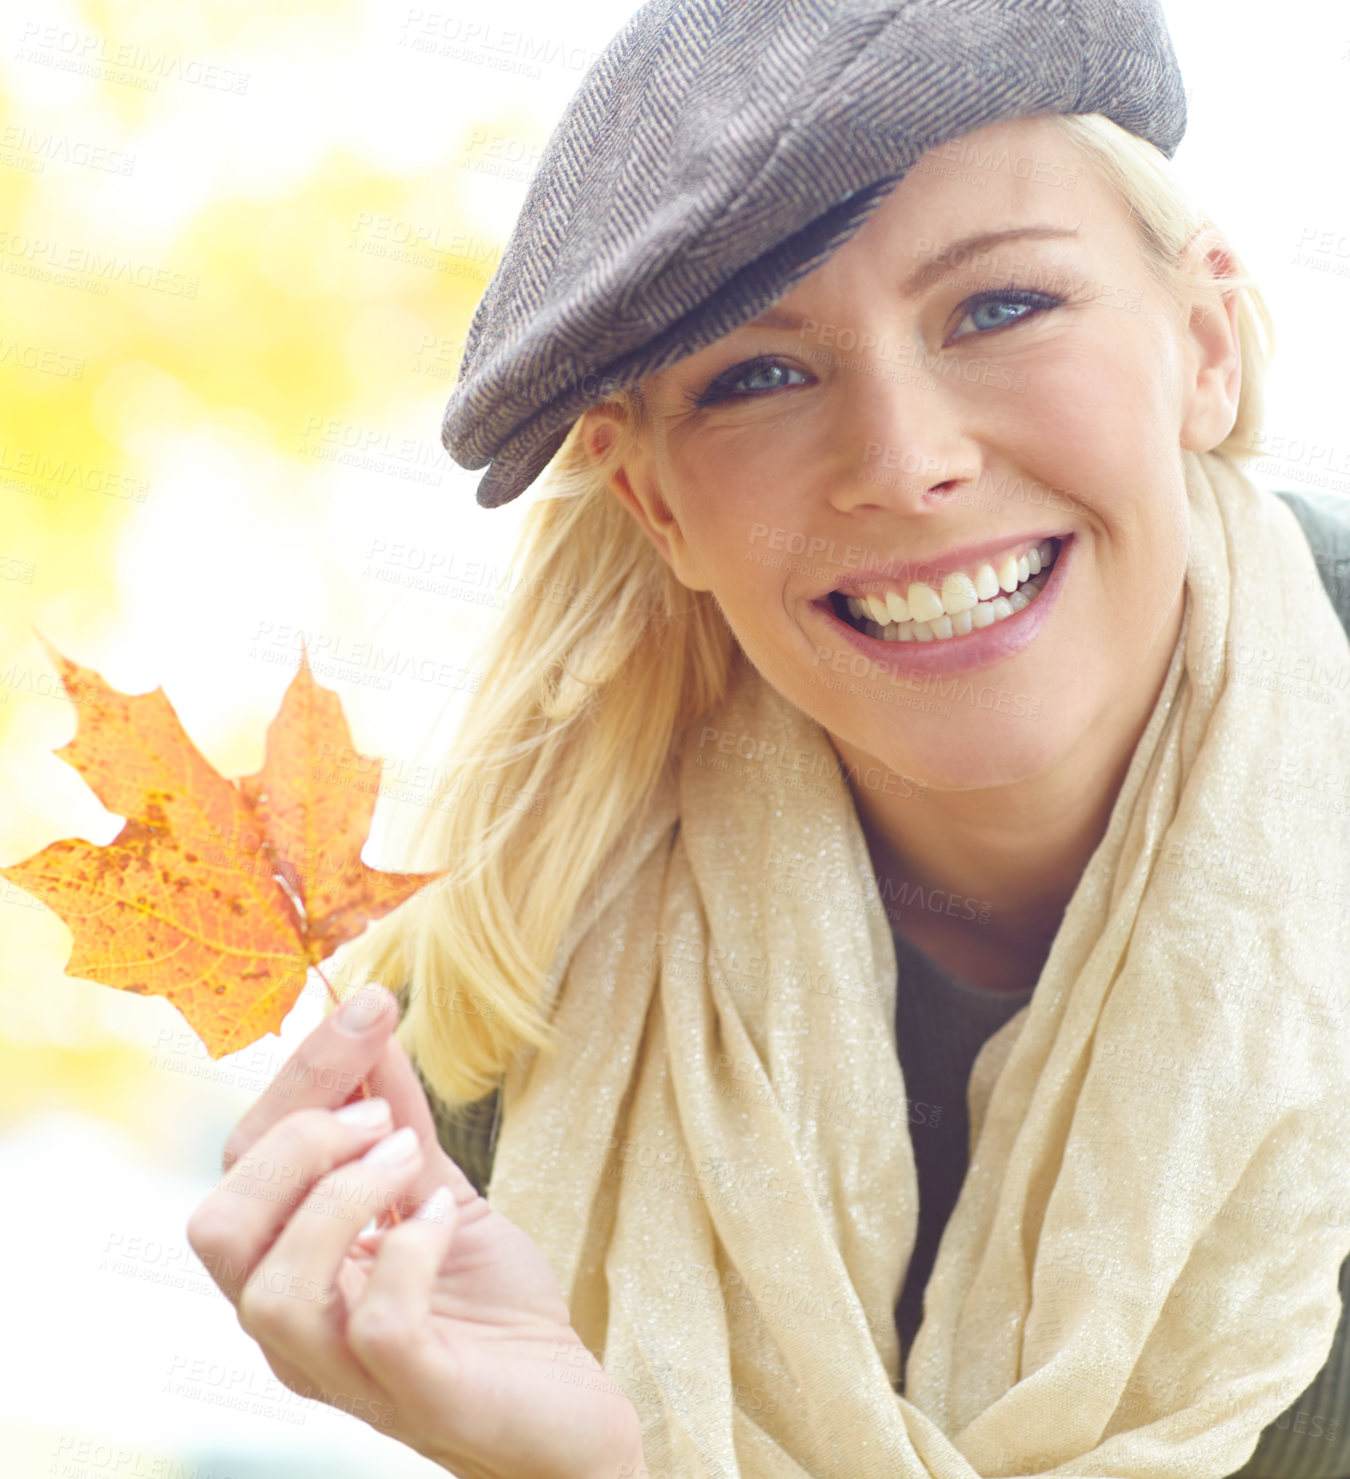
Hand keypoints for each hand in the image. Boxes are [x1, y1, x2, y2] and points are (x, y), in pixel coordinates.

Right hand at [187, 985, 645, 1478]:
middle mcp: (295, 1328)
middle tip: (383, 1115)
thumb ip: (398, 1121)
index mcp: (292, 1267)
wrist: (565, 1412)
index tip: (371, 1004)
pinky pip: (374, 1326)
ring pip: (272, 1286)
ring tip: (413, 1161)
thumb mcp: (440, 1191)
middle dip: (300, 1138)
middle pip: (220, 1225)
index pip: (243, 1164)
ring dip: (343, 1195)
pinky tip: (444, 1220)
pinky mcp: (414, 1395)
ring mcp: (346, 1371)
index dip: (301, 1075)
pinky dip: (408, 1253)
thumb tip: (369, 1024)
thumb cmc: (491, 1309)